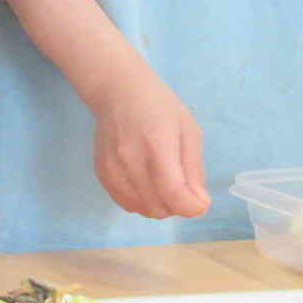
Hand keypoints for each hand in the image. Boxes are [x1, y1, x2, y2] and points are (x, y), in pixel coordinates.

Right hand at [87, 65, 207, 219]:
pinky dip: (143, 202)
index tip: (200, 202)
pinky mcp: (102, 175)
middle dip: (178, 206)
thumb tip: (199, 204)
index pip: (173, 193)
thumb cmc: (159, 106)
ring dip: (160, 206)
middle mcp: (131, 160)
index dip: (192, 207)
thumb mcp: (188, 130)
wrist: (118, 92)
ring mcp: (113, 169)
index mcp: (157, 144)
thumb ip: (194, 169)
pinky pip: (127, 205)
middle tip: (183, 187)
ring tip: (164, 184)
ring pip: (143, 210)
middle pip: (159, 208)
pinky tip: (147, 183)